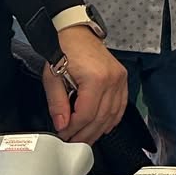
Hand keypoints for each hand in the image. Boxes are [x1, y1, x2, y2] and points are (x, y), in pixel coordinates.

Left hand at [43, 25, 127, 145]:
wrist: (77, 32)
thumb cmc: (64, 49)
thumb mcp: (53, 77)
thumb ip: (57, 103)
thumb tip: (62, 124)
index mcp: (95, 78)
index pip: (86, 114)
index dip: (73, 128)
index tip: (63, 133)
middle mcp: (112, 79)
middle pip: (100, 117)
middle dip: (85, 134)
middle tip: (73, 142)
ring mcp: (120, 79)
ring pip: (112, 114)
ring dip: (98, 130)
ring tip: (85, 138)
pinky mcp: (122, 78)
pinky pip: (121, 105)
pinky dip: (112, 119)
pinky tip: (103, 127)